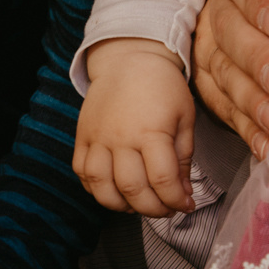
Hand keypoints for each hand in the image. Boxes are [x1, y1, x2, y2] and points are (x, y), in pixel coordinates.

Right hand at [74, 39, 197, 215]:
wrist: (129, 58)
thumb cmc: (162, 87)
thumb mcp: (184, 118)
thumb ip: (183, 158)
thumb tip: (183, 193)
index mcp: (151, 131)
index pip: (162, 180)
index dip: (176, 201)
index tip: (185, 205)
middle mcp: (121, 137)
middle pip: (132, 189)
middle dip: (153, 209)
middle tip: (165, 208)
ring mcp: (98, 137)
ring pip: (101, 187)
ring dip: (121, 205)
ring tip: (137, 203)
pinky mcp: (83, 135)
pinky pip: (82, 172)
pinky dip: (96, 189)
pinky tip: (113, 189)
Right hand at [192, 0, 268, 157]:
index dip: (260, 4)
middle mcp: (223, 7)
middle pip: (230, 32)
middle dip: (259, 61)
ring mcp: (212, 47)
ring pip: (224, 74)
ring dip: (253, 103)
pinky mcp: (212, 84)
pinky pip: (224, 108)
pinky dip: (248, 130)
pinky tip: (267, 146)